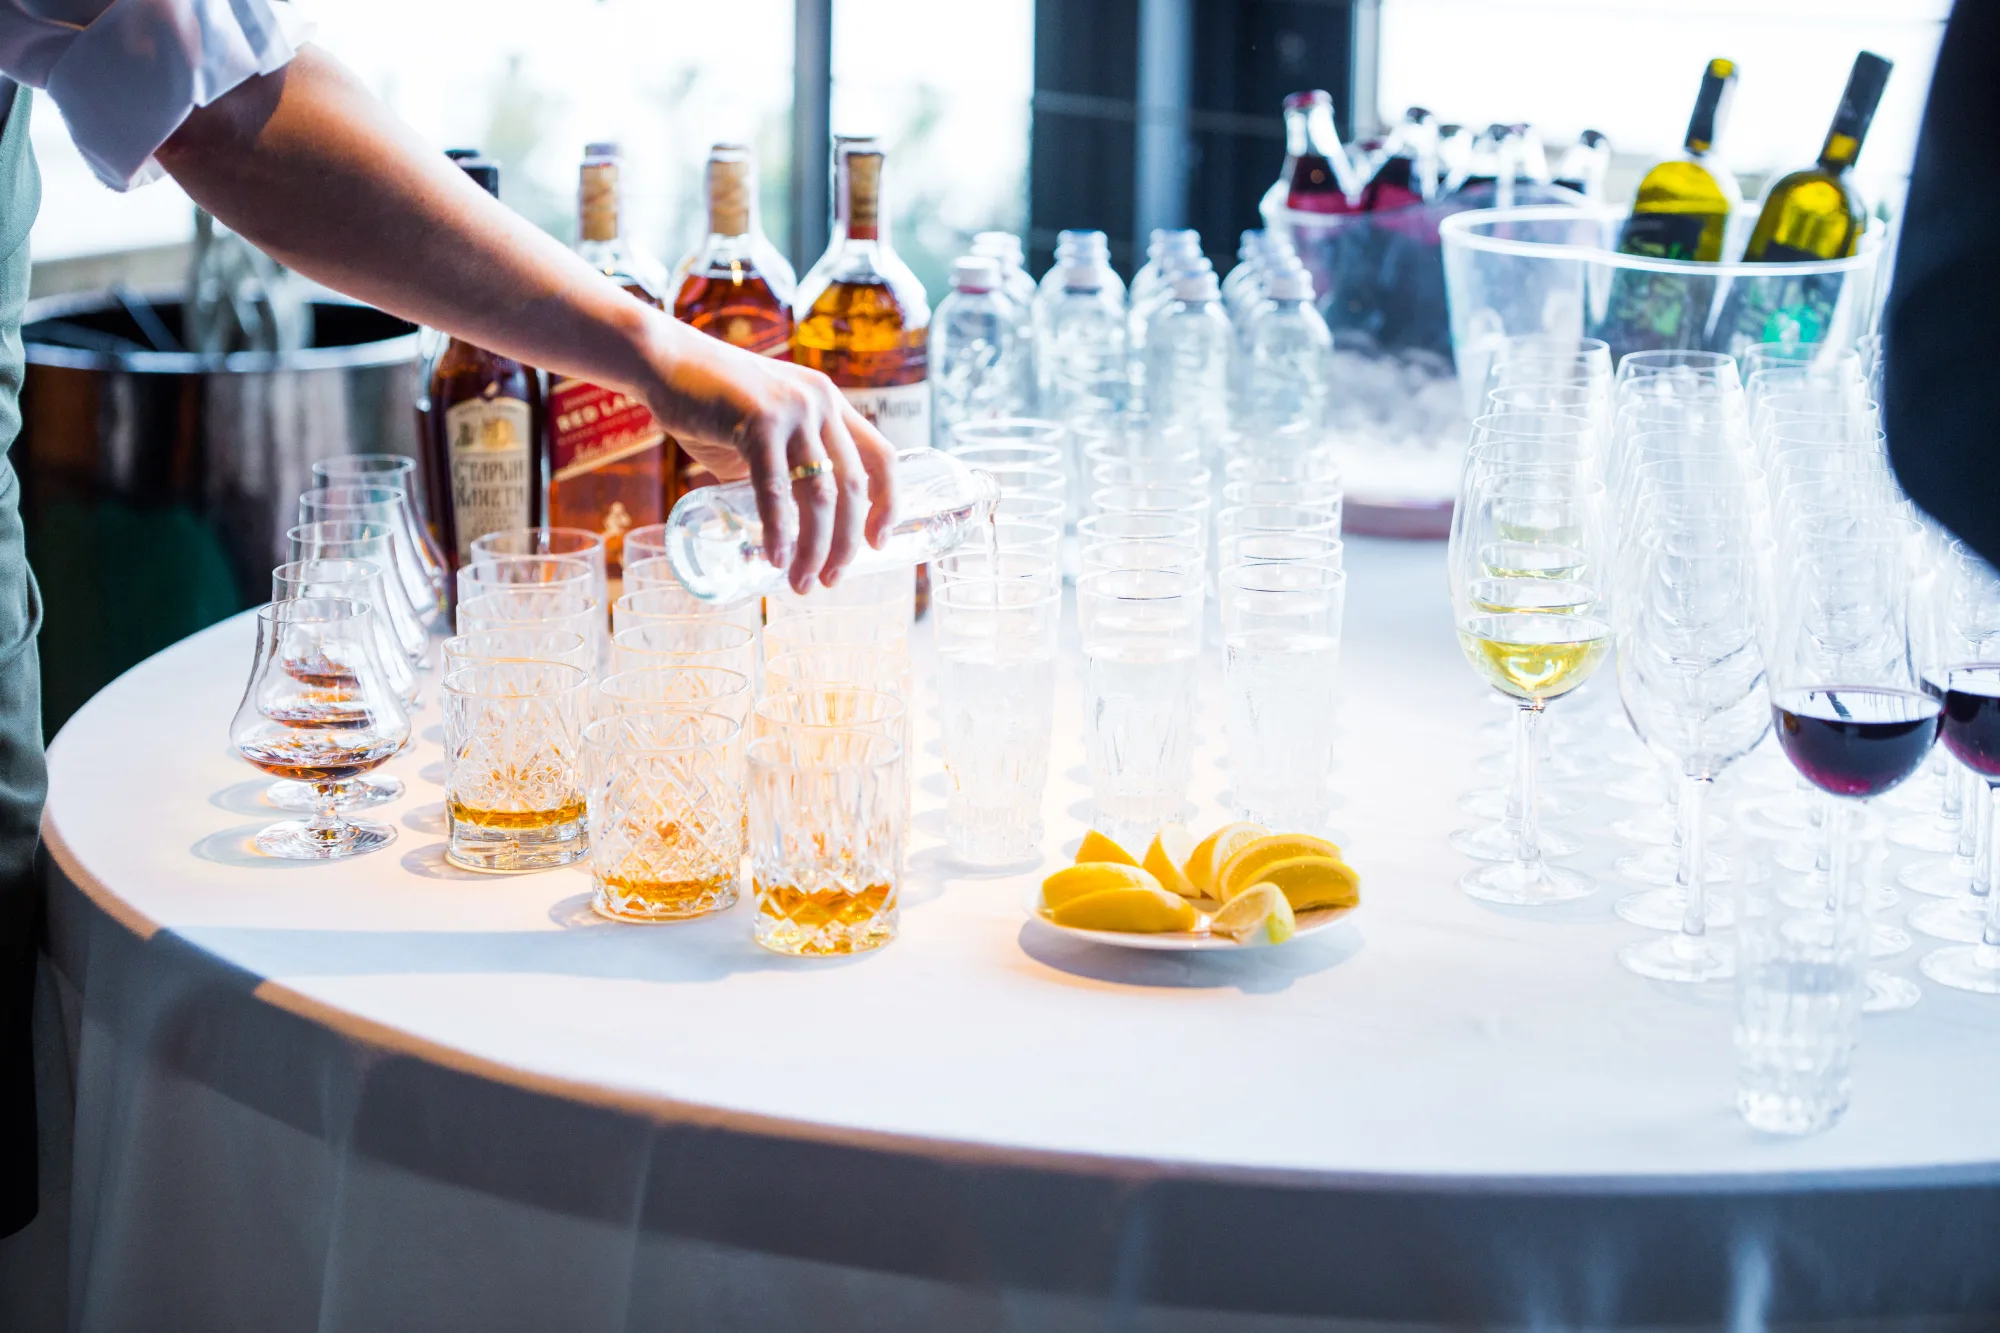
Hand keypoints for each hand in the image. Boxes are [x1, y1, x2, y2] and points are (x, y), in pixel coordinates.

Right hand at [634, 317, 897, 593]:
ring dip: (815, 547)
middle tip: (830, 580)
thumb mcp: (764, 432)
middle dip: (846, 543)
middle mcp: (821, 403)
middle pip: (854, 486)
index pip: (882, 457)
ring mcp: (793, 409)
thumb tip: (789, 526)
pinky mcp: (758, 420)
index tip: (879, 543)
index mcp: (831, 405)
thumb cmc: (711, 403)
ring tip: (802, 583)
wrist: (663, 361)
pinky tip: (776, 558)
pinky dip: (779, 529)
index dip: (888, 504)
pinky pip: (777, 487)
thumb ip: (783, 469)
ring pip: (820, 493)